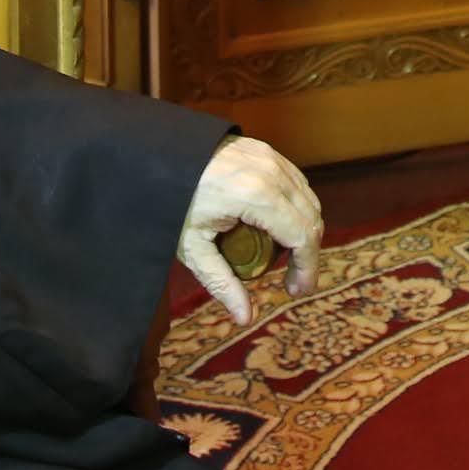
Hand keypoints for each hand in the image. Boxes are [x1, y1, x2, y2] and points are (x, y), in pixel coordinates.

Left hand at [180, 136, 322, 326]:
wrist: (157, 158)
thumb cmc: (174, 203)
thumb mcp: (193, 248)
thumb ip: (222, 283)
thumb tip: (246, 318)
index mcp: (257, 196)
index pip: (302, 236)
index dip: (307, 268)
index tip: (298, 290)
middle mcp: (272, 173)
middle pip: (312, 218)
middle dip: (308, 254)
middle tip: (293, 282)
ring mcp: (271, 158)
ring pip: (308, 198)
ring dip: (305, 229)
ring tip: (287, 257)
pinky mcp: (267, 150)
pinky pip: (296, 182)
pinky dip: (297, 207)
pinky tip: (281, 226)